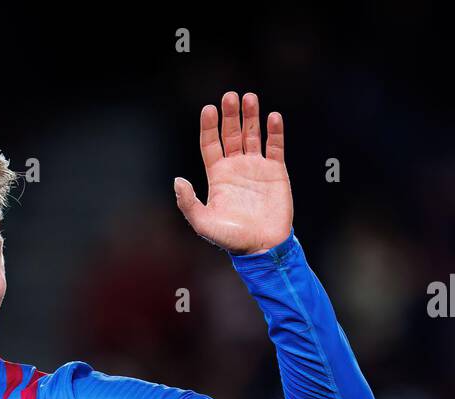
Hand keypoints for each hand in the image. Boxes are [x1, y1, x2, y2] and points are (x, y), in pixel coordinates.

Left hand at [174, 91, 292, 255]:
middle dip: (230, 115)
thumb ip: (188, 203)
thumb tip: (178, 180)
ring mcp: (256, 167)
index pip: (211, 144)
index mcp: (217, 176)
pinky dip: (275, 131)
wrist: (263, 246)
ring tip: (249, 98)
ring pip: (253, 135)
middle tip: (229, 96)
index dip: (209, 126)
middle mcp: (236, 167)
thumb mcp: (203, 223)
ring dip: (251, 116)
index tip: (208, 109)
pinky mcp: (276, 171)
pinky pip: (275, 146)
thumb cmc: (231, 238)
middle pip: (231, 134)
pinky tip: (272, 117)